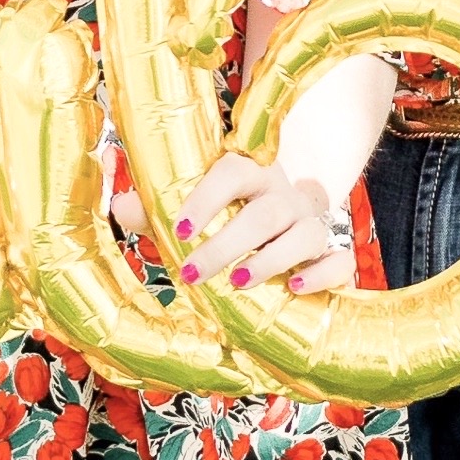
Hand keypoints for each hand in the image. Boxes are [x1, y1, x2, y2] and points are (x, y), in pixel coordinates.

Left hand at [172, 145, 357, 299]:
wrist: (282, 210)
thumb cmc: (224, 210)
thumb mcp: (189, 204)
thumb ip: (154, 206)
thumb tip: (120, 205)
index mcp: (248, 172)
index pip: (232, 172)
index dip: (206, 198)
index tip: (179, 227)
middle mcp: (283, 193)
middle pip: (264, 214)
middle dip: (226, 245)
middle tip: (192, 272)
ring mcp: (311, 221)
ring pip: (305, 234)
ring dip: (271, 260)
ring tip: (238, 282)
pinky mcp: (330, 250)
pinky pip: (340, 260)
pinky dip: (322, 273)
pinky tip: (294, 287)